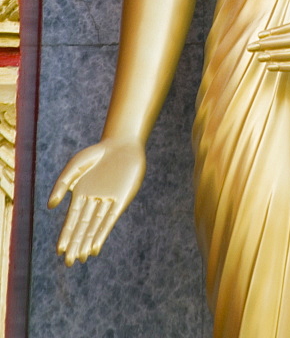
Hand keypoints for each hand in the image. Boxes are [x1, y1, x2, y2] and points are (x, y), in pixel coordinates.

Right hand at [48, 138, 145, 264]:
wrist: (122, 144)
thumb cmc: (97, 152)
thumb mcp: (75, 165)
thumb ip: (62, 184)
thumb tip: (51, 206)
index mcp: (80, 194)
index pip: (72, 220)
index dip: (66, 235)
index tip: (60, 251)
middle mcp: (93, 201)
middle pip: (82, 227)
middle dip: (75, 244)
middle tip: (69, 263)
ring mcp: (107, 201)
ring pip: (95, 227)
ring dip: (88, 242)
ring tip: (81, 258)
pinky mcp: (121, 200)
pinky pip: (109, 220)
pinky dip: (102, 234)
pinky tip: (95, 247)